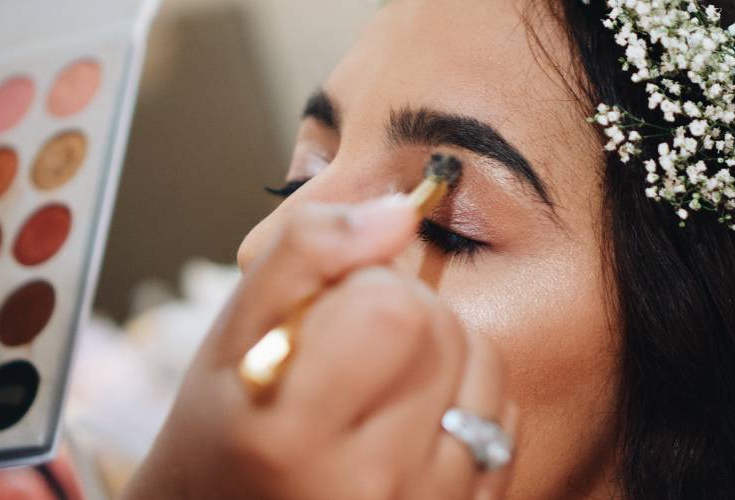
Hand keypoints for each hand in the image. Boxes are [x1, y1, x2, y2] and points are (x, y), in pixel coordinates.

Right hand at [124, 196, 515, 499]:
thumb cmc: (229, 422)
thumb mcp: (236, 331)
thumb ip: (304, 250)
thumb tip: (400, 213)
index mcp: (295, 435)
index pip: (396, 310)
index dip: (366, 288)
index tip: (329, 313)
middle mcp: (369, 485)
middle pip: (444, 332)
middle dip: (401, 315)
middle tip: (350, 352)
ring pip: (485, 365)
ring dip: (441, 354)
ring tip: (380, 386)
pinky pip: (505, 420)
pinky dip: (466, 402)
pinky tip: (412, 420)